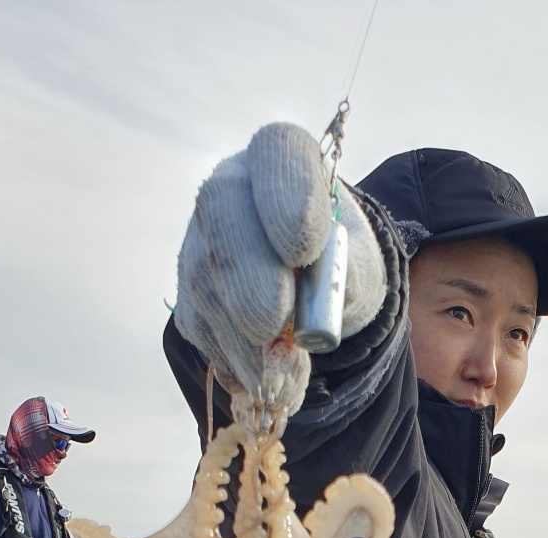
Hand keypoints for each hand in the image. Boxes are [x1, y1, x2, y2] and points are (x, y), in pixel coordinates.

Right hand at [174, 122, 386, 416]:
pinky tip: (267, 377)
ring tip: (289, 373)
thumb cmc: (339, 268)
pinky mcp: (190, 295)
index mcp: (284, 161)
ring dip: (244, 335)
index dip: (285, 195)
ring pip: (205, 279)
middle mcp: (232, 189)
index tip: (303, 250)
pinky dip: (236, 360)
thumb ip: (342, 280)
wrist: (316, 297)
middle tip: (273, 324)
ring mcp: (200, 241)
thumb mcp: (358, 269)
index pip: (276, 151)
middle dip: (245, 272)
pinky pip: (202, 326)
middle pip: (220, 210)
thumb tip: (313, 316)